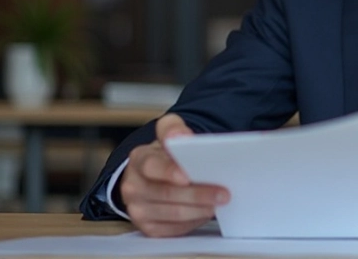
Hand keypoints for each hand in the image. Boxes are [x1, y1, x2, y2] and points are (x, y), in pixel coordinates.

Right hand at [119, 114, 229, 236]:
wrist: (153, 176)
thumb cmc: (165, 156)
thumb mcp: (168, 134)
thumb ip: (173, 128)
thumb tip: (181, 137)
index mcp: (139, 160)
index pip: (151, 166)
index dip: (169, 171)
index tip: (188, 176)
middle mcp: (133, 186)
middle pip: (166, 194)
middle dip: (198, 194)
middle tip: (223, 194)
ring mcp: (138, 209)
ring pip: (173, 214)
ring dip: (199, 210)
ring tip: (219, 204)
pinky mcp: (148, 228)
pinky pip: (174, 229)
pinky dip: (194, 221)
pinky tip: (207, 212)